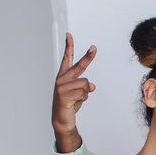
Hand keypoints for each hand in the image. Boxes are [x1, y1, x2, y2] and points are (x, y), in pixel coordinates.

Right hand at [52, 33, 95, 152]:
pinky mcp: (64, 96)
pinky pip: (83, 93)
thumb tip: (92, 86)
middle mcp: (61, 79)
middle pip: (79, 66)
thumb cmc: (70, 104)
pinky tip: (75, 103)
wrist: (62, 119)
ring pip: (86, 84)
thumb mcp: (80, 93)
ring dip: (86, 92)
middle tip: (94, 47)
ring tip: (77, 98)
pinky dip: (84, 99)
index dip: (69, 47)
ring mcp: (61, 87)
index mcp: (64, 76)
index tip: (69, 35)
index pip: (67, 59)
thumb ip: (85, 86)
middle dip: (88, 57)